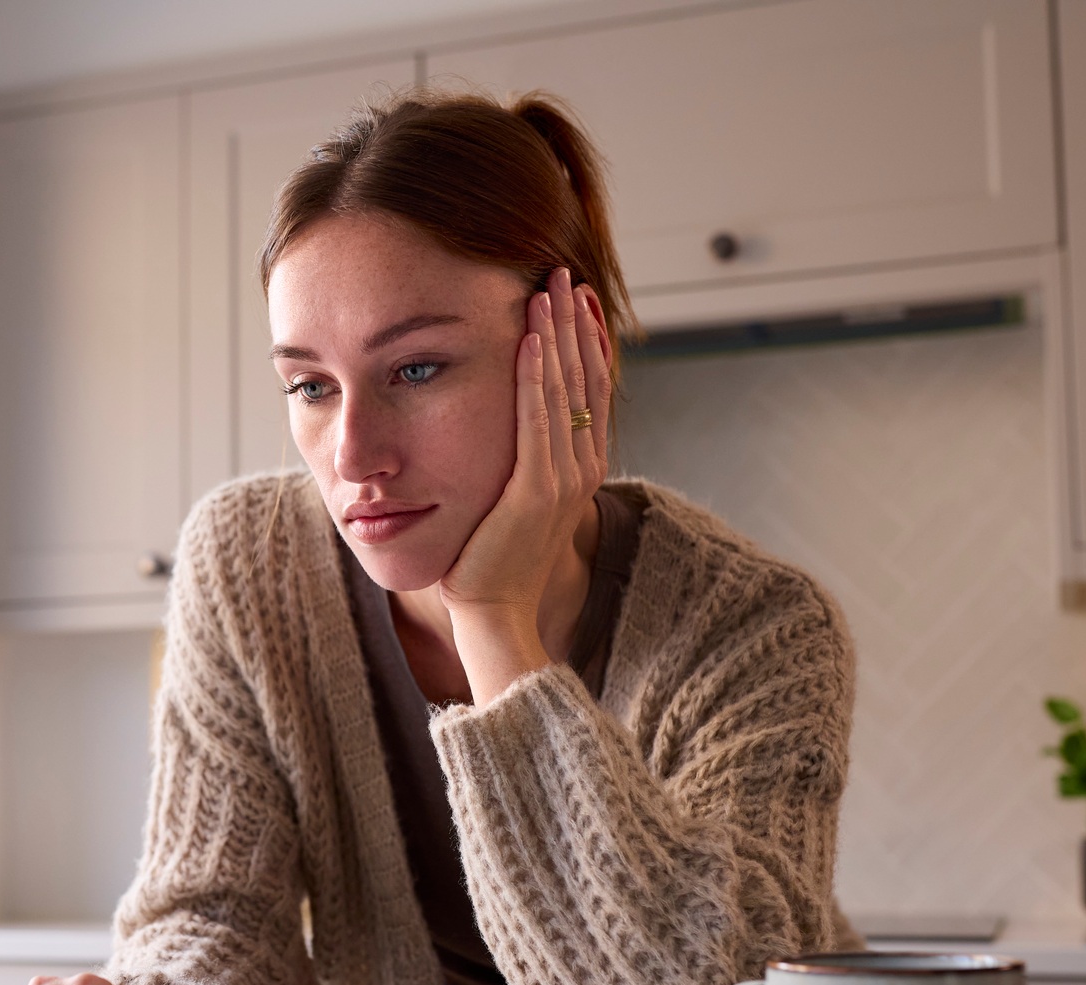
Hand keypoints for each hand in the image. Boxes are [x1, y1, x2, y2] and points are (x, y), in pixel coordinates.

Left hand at [439, 268, 612, 701]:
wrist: (495, 610)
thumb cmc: (493, 557)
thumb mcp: (516, 498)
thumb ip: (525, 459)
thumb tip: (513, 424)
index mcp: (582, 467)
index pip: (592, 389)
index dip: (587, 339)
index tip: (576, 297)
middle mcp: (583, 468)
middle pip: (585, 378)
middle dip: (574, 322)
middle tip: (563, 273)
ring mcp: (564, 479)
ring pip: (565, 390)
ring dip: (556, 334)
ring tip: (546, 288)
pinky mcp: (536, 490)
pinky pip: (537, 420)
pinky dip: (535, 376)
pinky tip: (528, 339)